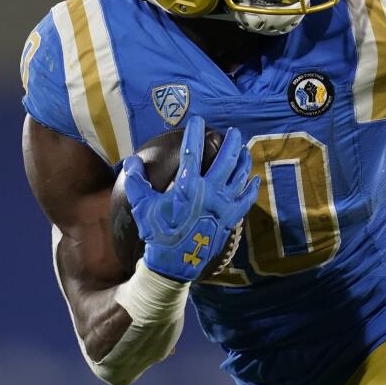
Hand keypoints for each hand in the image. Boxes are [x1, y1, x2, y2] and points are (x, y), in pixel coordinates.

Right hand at [121, 115, 260, 281]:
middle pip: (227, 159)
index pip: (193, 150)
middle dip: (232, 141)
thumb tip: (132, 160)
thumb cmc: (158, 234)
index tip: (198, 120)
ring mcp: (223, 206)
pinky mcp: (230, 219)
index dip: (195, 132)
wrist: (175, 263)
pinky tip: (253, 179)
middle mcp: (209, 192)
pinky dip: (251, 187)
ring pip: (240, 176)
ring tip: (244, 149)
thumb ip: (135, 181)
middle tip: (233, 131)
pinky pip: (246, 199)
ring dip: (244, 160)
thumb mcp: (142, 206)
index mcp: (187, 186)